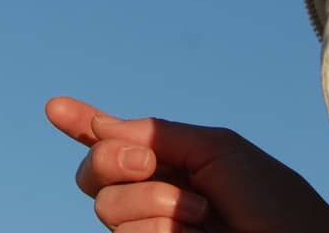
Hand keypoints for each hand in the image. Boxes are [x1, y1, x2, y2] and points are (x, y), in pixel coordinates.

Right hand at [46, 96, 328, 232]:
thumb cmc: (272, 199)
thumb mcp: (217, 149)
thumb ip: (158, 135)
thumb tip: (104, 129)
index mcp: (170, 161)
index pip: (115, 141)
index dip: (82, 125)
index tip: (55, 108)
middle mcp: (153, 196)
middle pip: (91, 173)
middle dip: (111, 159)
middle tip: (147, 162)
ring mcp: (151, 229)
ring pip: (106, 208)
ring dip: (152, 201)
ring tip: (202, 212)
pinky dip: (154, 225)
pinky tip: (189, 229)